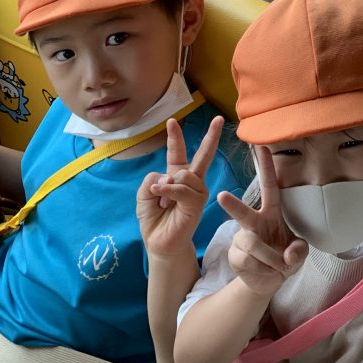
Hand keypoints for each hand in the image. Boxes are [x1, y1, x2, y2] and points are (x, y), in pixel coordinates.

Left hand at [137, 116, 222, 258]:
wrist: (159, 243)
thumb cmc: (153, 219)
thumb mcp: (144, 194)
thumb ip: (152, 179)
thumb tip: (169, 176)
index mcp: (176, 176)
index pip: (177, 152)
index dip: (174, 137)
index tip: (172, 121)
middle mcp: (190, 181)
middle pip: (203, 155)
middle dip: (212, 136)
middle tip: (219, 119)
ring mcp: (197, 191)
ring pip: (185, 173)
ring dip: (168, 185)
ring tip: (162, 200)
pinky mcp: (198, 202)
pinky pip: (183, 188)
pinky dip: (169, 190)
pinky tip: (162, 198)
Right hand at [217, 147, 307, 297]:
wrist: (269, 281)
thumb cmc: (285, 258)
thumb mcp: (299, 254)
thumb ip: (299, 252)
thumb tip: (286, 255)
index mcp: (271, 214)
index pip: (270, 188)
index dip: (266, 168)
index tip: (262, 147)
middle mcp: (253, 223)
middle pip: (242, 213)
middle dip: (232, 205)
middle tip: (222, 196)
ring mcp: (241, 239)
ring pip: (253, 245)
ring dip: (271, 259)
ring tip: (279, 267)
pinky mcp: (234, 255)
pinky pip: (248, 261)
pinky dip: (263, 270)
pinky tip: (266, 272)